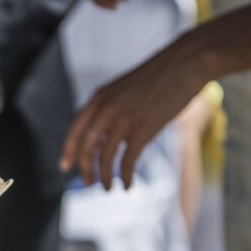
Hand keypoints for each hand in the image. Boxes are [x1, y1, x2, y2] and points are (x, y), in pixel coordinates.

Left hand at [59, 42, 206, 189]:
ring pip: (105, 158)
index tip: (64, 166)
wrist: (186, 62)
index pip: (75, 130)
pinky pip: (127, 162)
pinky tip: (128, 186)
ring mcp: (123, 119)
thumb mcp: (123, 89)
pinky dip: (125, 177)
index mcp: (98, 98)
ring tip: (108, 188)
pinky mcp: (143, 129)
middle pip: (85, 148)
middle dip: (84, 169)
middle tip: (88, 184)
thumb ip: (109, 110)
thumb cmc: (158, 76)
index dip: (68, 151)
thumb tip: (100, 139)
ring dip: (104, 177)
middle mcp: (106, 109)